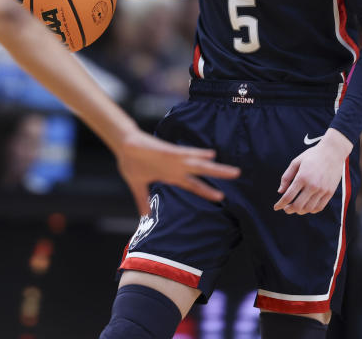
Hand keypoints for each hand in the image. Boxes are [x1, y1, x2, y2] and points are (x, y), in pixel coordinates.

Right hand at [116, 129, 239, 215]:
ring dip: (215, 167)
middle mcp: (177, 168)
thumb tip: (144, 215)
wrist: (123, 145)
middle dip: (219, 174)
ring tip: (233, 170)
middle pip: (202, 173)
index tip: (221, 197)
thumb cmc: (132, 162)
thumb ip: (142, 199)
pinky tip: (210, 153)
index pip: (193, 186)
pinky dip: (198, 153)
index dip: (207, 191)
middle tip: (238, 174)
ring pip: (199, 163)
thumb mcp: (137, 185)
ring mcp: (174, 159)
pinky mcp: (168, 151)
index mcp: (172, 176)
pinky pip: (186, 153)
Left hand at [274, 129, 351, 214]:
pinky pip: (319, 207)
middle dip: (289, 210)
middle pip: (298, 206)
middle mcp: (312, 185)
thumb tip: (280, 192)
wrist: (333, 152)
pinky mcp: (330, 192)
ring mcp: (322, 190)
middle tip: (286, 209)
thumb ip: (286, 177)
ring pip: (308, 208)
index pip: (288, 196)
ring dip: (299, 211)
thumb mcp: (296, 162)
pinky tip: (307, 207)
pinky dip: (311, 210)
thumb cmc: (312, 156)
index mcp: (302, 177)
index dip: (280, 204)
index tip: (276, 208)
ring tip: (295, 208)